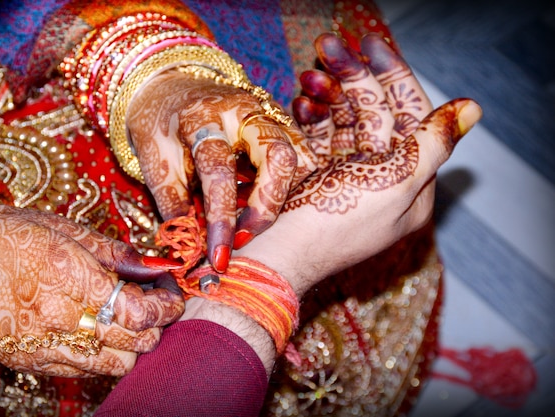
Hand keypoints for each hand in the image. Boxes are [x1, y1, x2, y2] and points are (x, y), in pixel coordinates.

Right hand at [0, 204, 184, 376]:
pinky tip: (100, 332)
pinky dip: (104, 356)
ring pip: (117, 364)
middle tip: (155, 303)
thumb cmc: (6, 235)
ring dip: (134, 345)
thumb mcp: (63, 229)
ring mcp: (43, 343)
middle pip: (136, 341)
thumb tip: (155, 266)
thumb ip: (115, 252)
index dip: (166, 305)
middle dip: (157, 324)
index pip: (139, 312)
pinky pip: (86, 371)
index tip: (170, 294)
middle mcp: (58, 315)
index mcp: (69, 275)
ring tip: (129, 320)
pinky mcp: (30, 360)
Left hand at [125, 71, 317, 271]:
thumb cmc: (160, 129)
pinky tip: (260, 199)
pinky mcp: (282, 122)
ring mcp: (268, 112)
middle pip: (279, 156)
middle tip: (245, 237)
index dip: (220, 219)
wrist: (171, 89)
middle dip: (268, 205)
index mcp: (202, 116)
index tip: (218, 257)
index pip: (218, 170)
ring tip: (250, 217)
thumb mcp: (154, 164)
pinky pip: (301, 156)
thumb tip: (193, 251)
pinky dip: (287, 185)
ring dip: (282, 195)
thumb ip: (174, 205)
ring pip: (299, 157)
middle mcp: (243, 109)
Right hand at [238, 33, 482, 294]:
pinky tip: (300, 100)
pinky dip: (310, 117)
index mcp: (410, 181)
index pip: (409, 115)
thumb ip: (435, 142)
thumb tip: (473, 107)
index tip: (369, 45)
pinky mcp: (317, 178)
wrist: (280, 257)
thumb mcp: (399, 183)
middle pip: (373, 113)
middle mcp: (381, 177)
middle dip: (351, 77)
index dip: (393, 75)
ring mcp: (347, 177)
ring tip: (307, 75)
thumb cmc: (339, 224)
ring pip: (343, 121)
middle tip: (326, 46)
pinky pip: (319, 137)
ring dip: (327, 94)